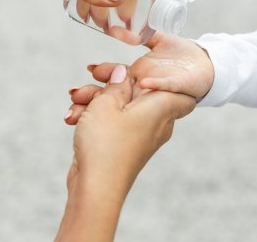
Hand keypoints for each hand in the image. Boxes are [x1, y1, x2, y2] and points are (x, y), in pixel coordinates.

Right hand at [56, 65, 194, 241]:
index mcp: (161, 107)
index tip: (138, 69)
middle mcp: (156, 121)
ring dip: (95, 99)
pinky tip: (73, 117)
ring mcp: (141, 134)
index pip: (183, 90)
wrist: (95, 187)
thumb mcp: (106, 103)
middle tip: (91, 74)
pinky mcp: (125, 143)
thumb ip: (116, 82)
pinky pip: (114, 121)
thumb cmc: (105, 144)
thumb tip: (124, 72)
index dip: (164, 76)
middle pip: (139, 90)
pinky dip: (95, 116)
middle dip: (110, 82)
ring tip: (75, 102)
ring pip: (121, 104)